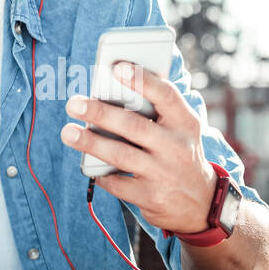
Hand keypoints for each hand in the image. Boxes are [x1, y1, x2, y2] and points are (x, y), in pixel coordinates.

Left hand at [60, 61, 216, 234]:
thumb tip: (111, 91)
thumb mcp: (181, 131)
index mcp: (186, 123)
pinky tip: (89, 166)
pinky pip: (117, 183)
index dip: (142, 80)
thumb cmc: (180, 154)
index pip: (166, 96)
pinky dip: (100, 174)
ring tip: (68, 132)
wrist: (200, 203)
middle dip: (100, 113)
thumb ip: (156, 112)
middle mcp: (177, 147)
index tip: (116, 67)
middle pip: (134, 126)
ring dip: (90, 142)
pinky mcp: (151, 197)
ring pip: (120, 155)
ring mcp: (164, 174)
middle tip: (74, 103)